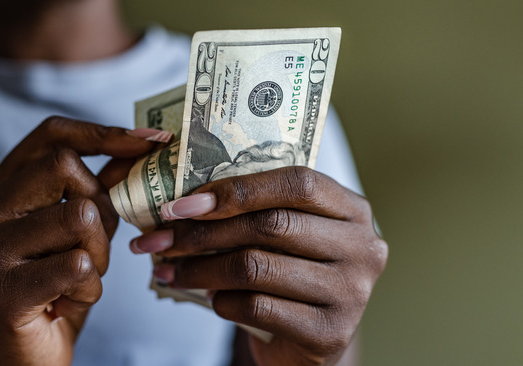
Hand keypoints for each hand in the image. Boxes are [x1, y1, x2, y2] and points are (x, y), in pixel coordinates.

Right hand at [0, 117, 163, 365]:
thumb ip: (94, 193)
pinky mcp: (3, 290)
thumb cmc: (50, 291)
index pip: (49, 134)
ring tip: (80, 278)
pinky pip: (79, 266)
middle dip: (100, 206)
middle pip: (64, 166)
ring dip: (100, 253)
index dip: (103, 132)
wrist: (16, 361)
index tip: (150, 141)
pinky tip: (69, 302)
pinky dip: (90, 288)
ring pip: (78, 216)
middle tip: (93, 245)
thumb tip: (135, 148)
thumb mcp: (73, 234)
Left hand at [129, 166, 387, 365]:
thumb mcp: (284, 234)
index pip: (297, 182)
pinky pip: (258, 308)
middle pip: (272, 225)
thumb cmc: (290, 272)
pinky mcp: (330, 333)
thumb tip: (179, 202)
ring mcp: (352, 293)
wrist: (313, 339)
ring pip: (257, 268)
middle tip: (158, 241)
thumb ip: (253, 210)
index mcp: (352, 209)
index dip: (236, 189)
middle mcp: (363, 247)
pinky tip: (210, 299)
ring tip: (169, 271)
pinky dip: (223, 302)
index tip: (182, 204)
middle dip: (203, 232)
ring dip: (201, 269)